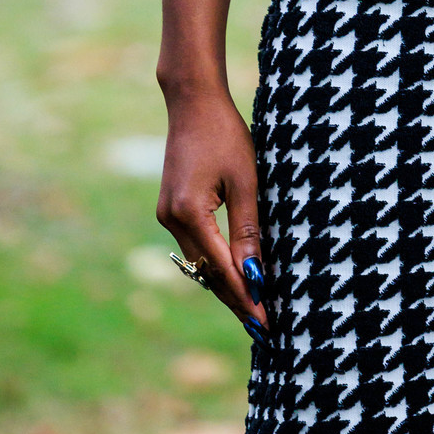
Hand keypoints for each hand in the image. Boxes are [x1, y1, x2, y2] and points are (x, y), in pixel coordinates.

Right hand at [157, 89, 266, 328]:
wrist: (193, 102)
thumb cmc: (225, 134)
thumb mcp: (246, 180)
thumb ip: (248, 230)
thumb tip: (255, 275)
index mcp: (189, 213)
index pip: (222, 268)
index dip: (246, 297)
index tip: (266, 324)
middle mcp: (171, 220)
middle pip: (208, 273)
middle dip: (236, 300)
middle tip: (263, 331)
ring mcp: (167, 216)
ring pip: (199, 263)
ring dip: (226, 285)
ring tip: (254, 311)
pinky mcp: (171, 210)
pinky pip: (195, 247)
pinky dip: (215, 264)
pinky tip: (235, 277)